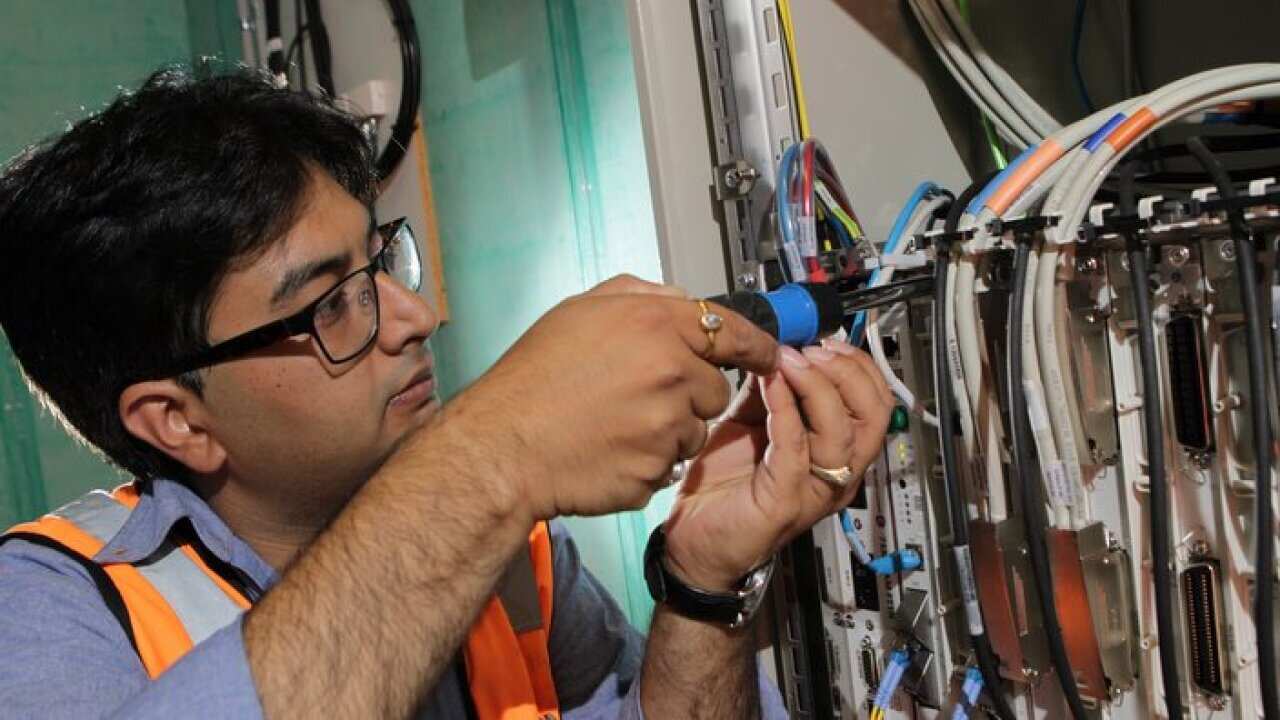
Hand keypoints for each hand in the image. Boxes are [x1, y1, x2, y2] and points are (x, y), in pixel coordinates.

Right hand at [434, 275, 778, 519]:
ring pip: (694, 430)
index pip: (736, 331)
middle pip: (714, 388)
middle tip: (636, 395)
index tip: (768, 355)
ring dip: (667, 429)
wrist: (501, 448)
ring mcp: (668, 425)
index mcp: (656, 323)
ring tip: (614, 423)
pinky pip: (669, 465)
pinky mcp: (658, 469)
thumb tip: (677, 299)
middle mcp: (672, 371)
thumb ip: (637, 295)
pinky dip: (646, 461)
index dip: (757, 346)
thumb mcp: (578, 310)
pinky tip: (608, 449)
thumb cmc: (532, 380)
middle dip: (687, 392)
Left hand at [662, 339, 892, 590]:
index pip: (876, 402)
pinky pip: (796, 447)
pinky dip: (785, 408)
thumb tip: (775, 347)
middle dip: (845, 372)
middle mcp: (837, 474)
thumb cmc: (724, 489)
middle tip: (810, 349)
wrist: (692, 540)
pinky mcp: (785, 501)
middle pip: (874, 415)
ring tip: (789, 361)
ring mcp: (815, 490)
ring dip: (816, 386)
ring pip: (843, 431)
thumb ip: (770, 390)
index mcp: (837, 452)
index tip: (824, 340)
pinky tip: (770, 384)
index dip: (856, 365)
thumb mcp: (751, 423)